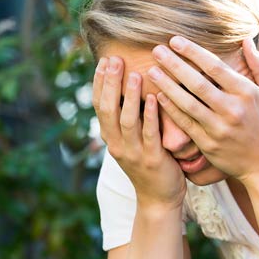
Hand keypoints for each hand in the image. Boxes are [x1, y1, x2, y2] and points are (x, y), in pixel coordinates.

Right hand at [93, 56, 186, 210]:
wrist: (159, 199)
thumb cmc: (148, 162)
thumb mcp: (131, 139)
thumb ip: (128, 117)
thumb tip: (128, 85)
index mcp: (110, 137)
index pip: (99, 105)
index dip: (99, 82)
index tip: (104, 60)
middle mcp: (117, 144)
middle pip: (108, 109)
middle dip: (110, 83)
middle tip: (115, 59)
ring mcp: (133, 153)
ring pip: (127, 120)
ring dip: (130, 96)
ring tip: (135, 74)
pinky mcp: (152, 160)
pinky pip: (149, 135)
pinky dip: (150, 116)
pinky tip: (153, 98)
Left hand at [147, 36, 258, 182]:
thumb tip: (245, 40)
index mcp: (247, 93)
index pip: (216, 67)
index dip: (194, 52)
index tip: (176, 40)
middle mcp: (233, 110)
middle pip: (198, 83)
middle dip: (175, 64)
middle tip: (156, 50)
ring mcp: (219, 129)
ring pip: (188, 103)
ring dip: (167, 86)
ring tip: (151, 71)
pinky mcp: (208, 144)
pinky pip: (186, 123)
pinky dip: (171, 109)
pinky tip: (158, 96)